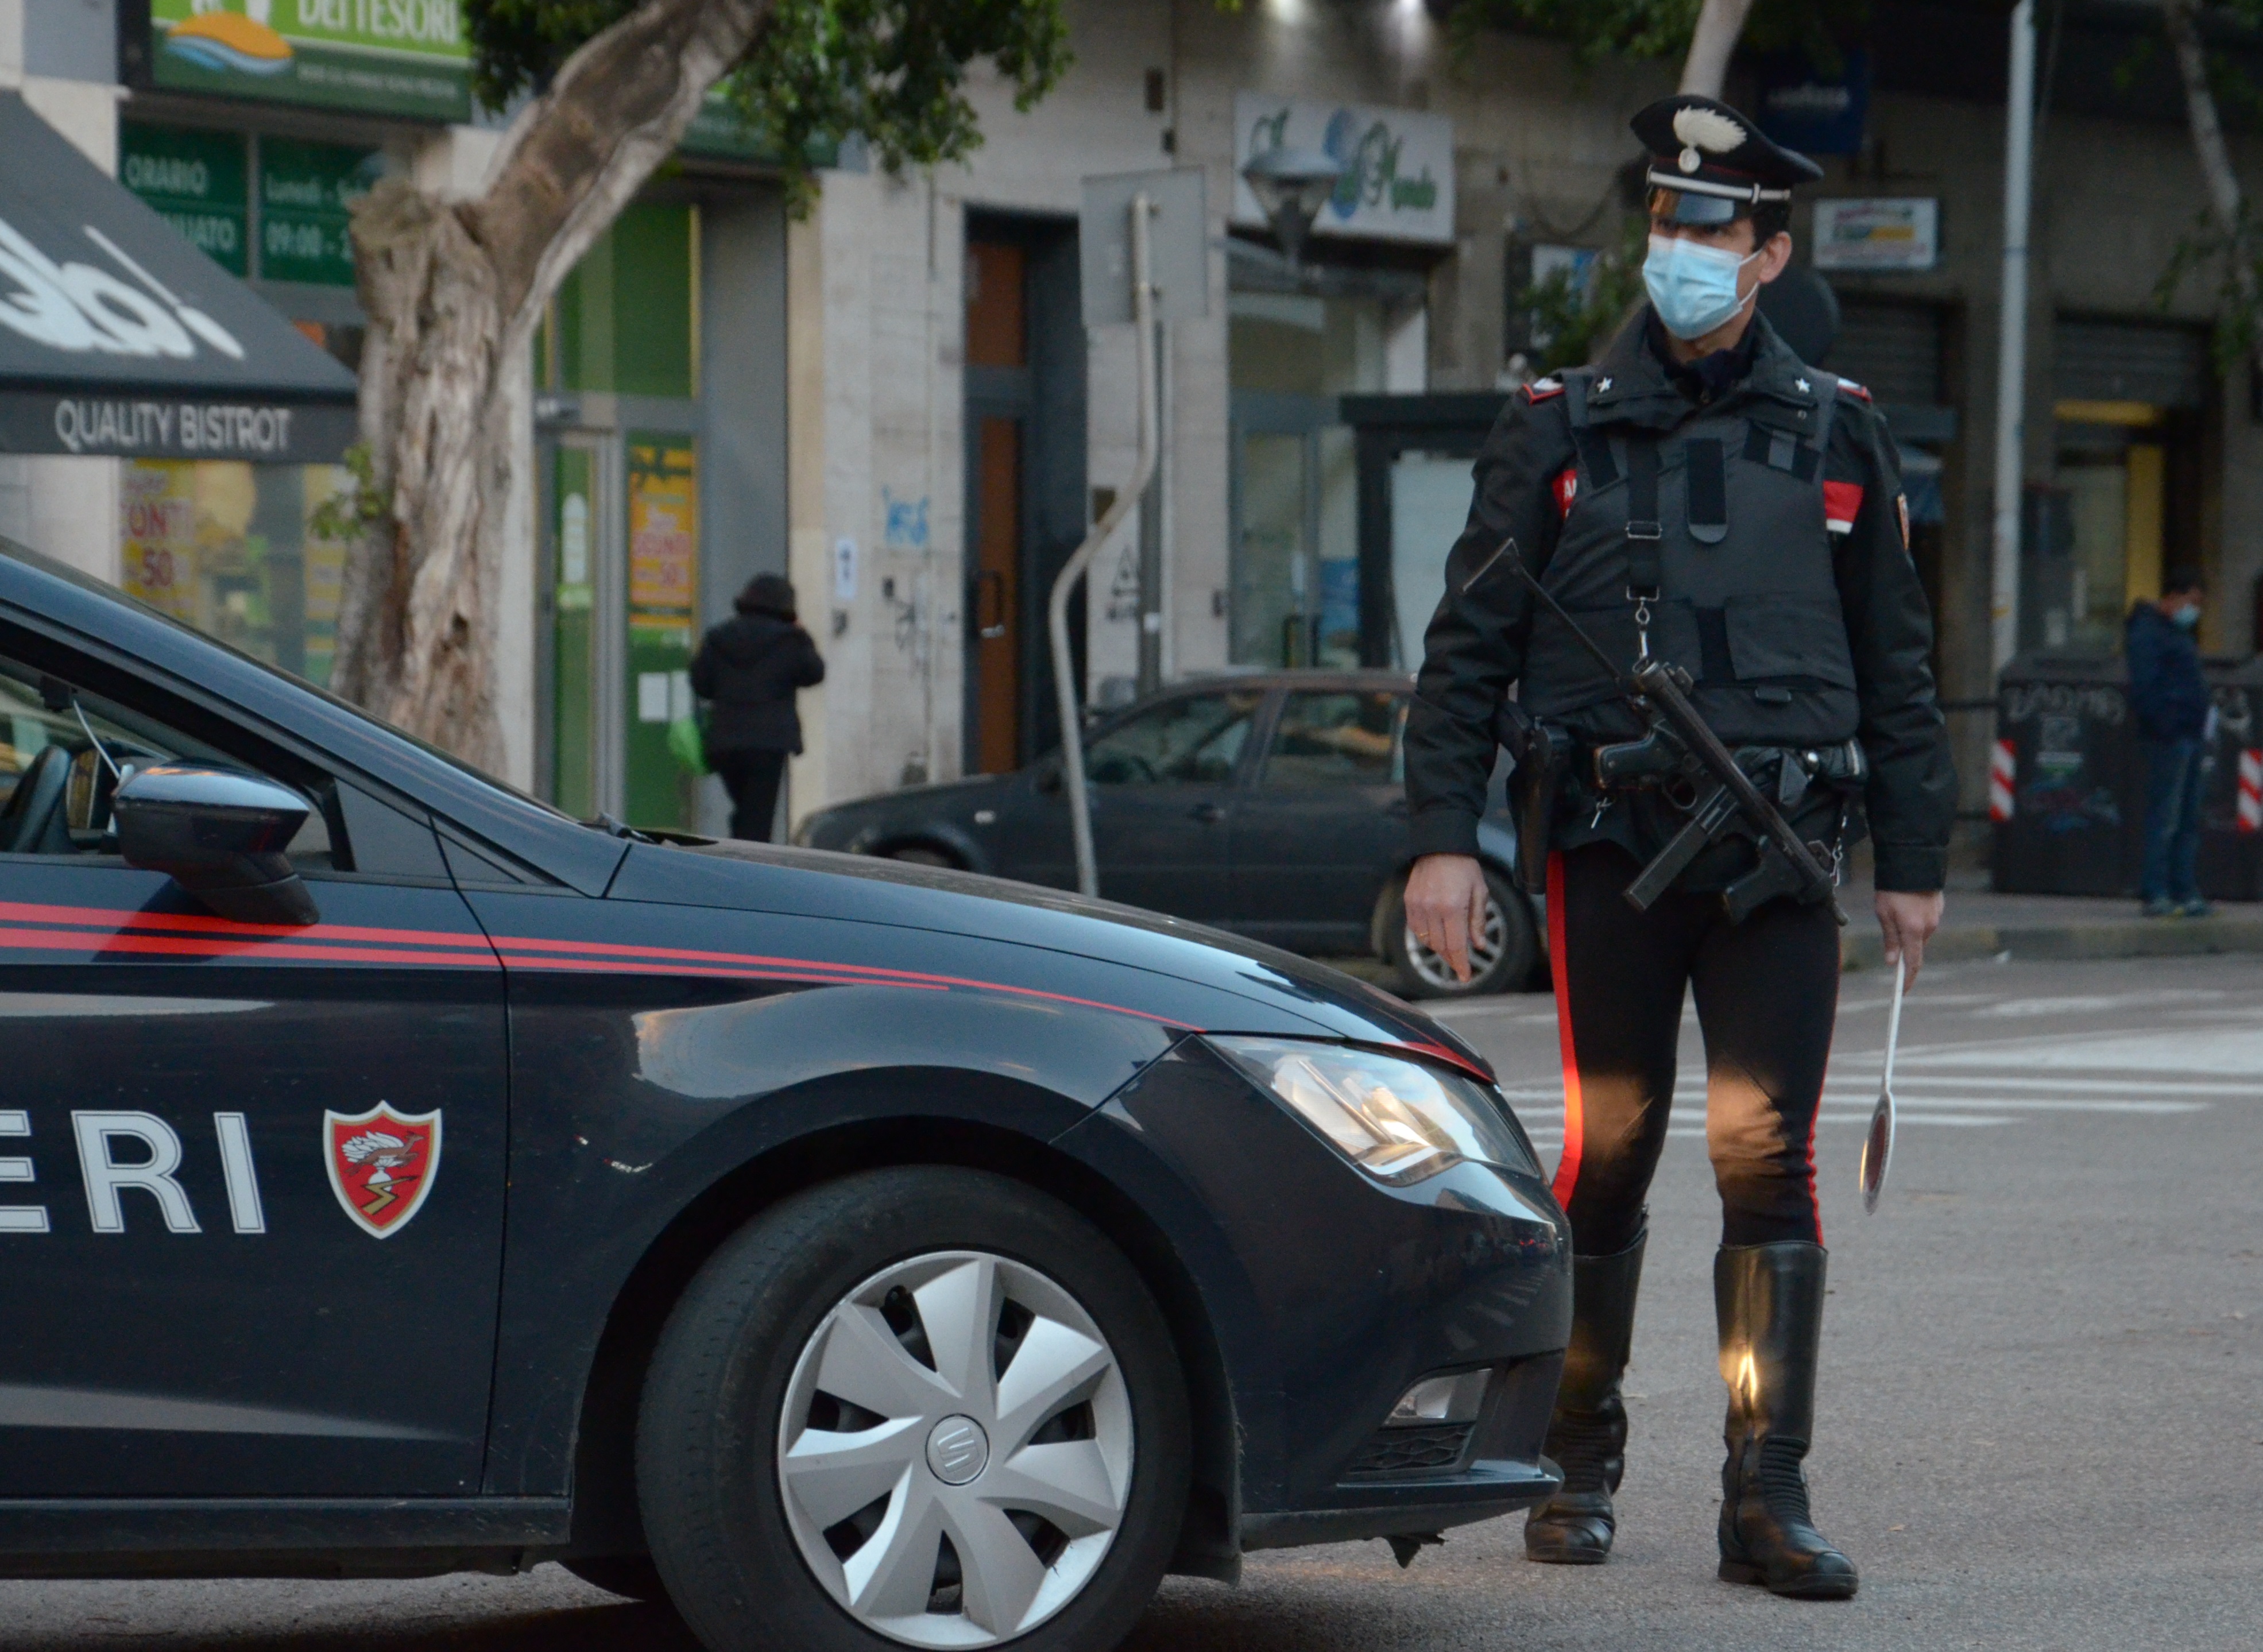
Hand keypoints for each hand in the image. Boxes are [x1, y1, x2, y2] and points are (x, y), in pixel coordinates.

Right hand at [1405, 853, 1488, 982]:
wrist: (1440, 846)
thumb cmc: (1464, 867)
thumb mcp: (1479, 892)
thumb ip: (1477, 921)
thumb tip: (1478, 946)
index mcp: (1452, 907)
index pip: (1455, 945)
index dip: (1460, 964)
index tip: (1465, 977)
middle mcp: (1432, 908)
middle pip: (1440, 946)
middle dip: (1452, 958)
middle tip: (1461, 963)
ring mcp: (1417, 905)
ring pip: (1426, 940)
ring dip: (1439, 948)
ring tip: (1450, 949)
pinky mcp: (1408, 901)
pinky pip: (1416, 928)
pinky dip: (1426, 936)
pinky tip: (1436, 935)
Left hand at [1875, 889, 1944, 983]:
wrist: (1912, 862)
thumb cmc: (1892, 889)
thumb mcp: (1884, 914)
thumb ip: (1890, 939)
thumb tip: (1893, 962)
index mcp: (1914, 931)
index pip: (1912, 963)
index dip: (1908, 980)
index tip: (1902, 992)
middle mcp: (1929, 927)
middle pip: (1915, 948)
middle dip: (1904, 949)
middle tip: (1889, 936)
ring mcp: (1936, 917)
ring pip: (1920, 934)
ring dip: (1908, 931)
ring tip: (1894, 911)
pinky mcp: (1938, 908)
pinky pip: (1925, 921)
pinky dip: (1915, 920)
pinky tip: (1906, 906)